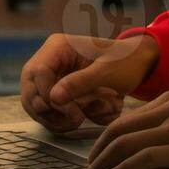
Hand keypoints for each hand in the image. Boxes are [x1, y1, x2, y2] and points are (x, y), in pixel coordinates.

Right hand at [19, 32, 159, 132]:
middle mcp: (49, 61)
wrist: (137, 64)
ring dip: (56, 119)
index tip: (74, 112)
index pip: (38, 73)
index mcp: (58, 47)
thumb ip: (79, 83)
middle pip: (30, 91)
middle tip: (76, 120)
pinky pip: (47, 113)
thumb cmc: (124, 62)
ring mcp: (50, 78)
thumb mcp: (105, 72)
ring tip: (80, 120)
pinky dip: (62, 121)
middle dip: (51, 111)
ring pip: (36, 106)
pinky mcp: (56, 93)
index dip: (50, 96)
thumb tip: (52, 98)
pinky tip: (82, 118)